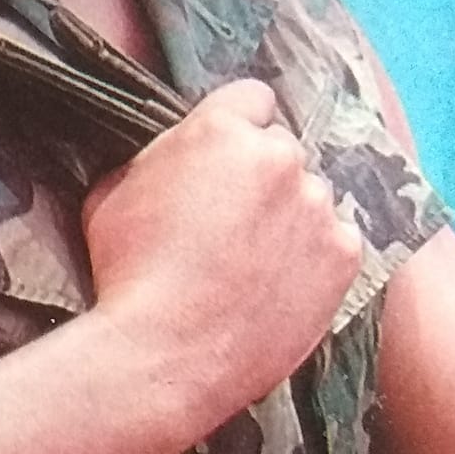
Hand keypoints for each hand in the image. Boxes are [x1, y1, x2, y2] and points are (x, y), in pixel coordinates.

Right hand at [80, 79, 362, 423]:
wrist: (164, 354)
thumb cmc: (128, 276)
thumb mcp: (112, 196)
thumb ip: (154, 161)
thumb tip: (168, 161)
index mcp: (220, 129)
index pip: (251, 99)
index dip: (237, 128)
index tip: (225, 160)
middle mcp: (278, 157)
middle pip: (282, 150)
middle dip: (260, 177)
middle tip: (230, 223)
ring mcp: (315, 207)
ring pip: (311, 198)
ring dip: (289, 219)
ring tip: (252, 265)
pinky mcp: (342, 255)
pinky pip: (336, 242)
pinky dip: (315, 259)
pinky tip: (277, 286)